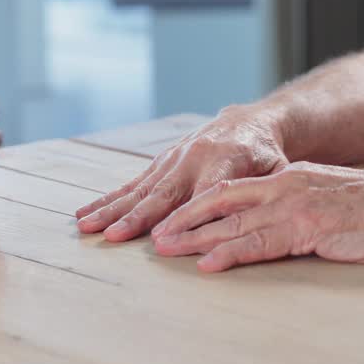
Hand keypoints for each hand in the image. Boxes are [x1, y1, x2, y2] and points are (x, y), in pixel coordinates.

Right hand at [76, 108, 288, 241]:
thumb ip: (267, 192)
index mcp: (226, 161)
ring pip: (139, 189)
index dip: (182, 217)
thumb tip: (260, 218)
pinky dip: (108, 199)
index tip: (161, 240)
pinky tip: (85, 212)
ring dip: (112, 209)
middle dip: (136, 217)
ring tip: (86, 225)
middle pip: (162, 194)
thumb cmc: (268, 156)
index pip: (203, 195)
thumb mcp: (278, 172)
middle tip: (113, 236)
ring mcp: (172, 160)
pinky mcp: (160, 164)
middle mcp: (193, 158)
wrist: (248, 123)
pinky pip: (131, 184)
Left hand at [150, 162, 363, 271]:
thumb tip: (284, 233)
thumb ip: (303, 216)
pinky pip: (261, 243)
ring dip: (196, 238)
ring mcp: (295, 206)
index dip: (199, 206)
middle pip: (222, 203)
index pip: (233, 191)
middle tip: (153, 236)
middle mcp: (285, 188)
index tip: (173, 219)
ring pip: (233, 224)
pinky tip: (207, 264)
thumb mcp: (331, 205)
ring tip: (165, 249)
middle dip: (184, 220)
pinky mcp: (309, 228)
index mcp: (290, 180)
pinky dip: (230, 254)